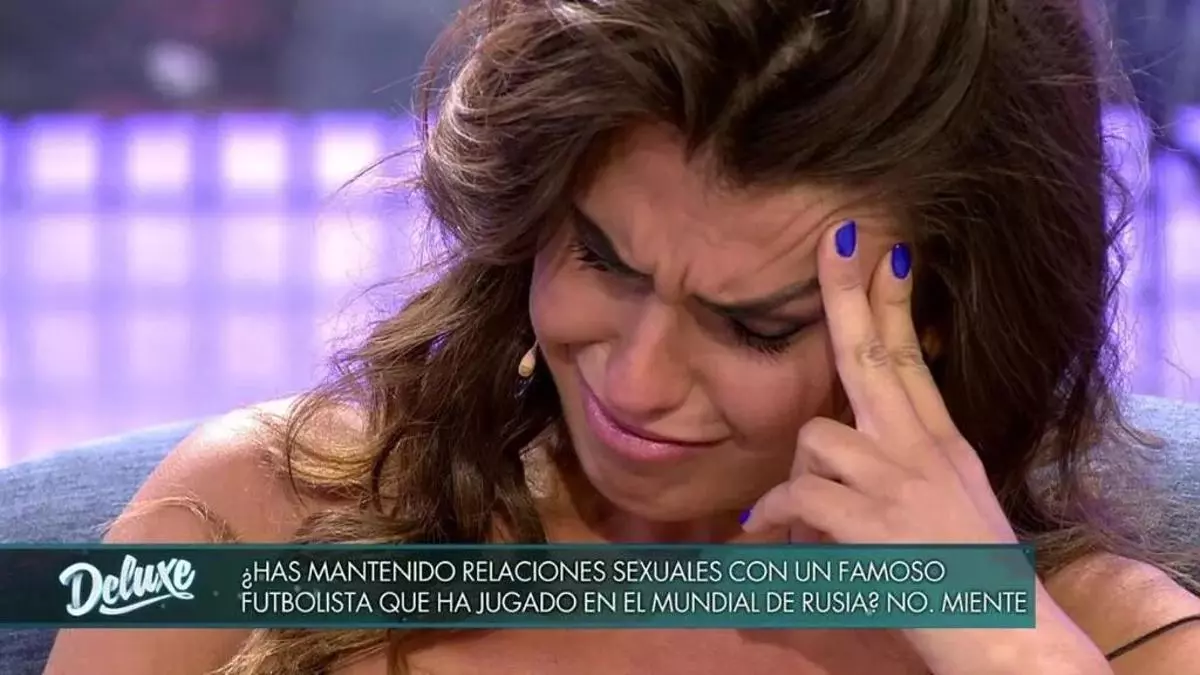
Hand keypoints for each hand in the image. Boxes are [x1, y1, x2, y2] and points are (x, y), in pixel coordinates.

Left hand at [740, 221, 1108, 673]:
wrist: (1005, 634)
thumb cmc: (972, 578)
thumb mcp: (954, 500)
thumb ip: (910, 461)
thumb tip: (844, 443)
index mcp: (943, 443)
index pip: (912, 359)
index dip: (892, 305)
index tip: (883, 254)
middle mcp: (920, 450)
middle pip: (873, 355)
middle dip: (847, 295)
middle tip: (834, 240)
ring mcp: (895, 481)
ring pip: (816, 436)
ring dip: (800, 475)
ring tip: (802, 520)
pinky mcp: (869, 520)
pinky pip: (796, 494)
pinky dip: (774, 514)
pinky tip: (770, 534)